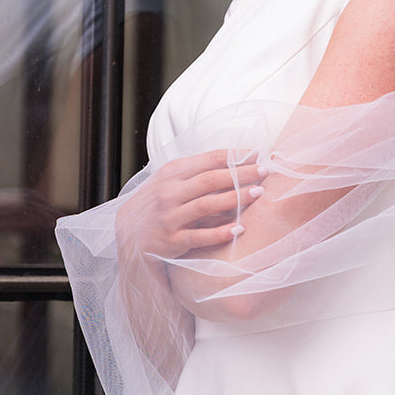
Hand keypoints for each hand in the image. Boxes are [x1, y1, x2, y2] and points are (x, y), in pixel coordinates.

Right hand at [114, 150, 266, 260]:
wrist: (129, 237)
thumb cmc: (157, 205)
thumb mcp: (169, 182)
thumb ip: (195, 172)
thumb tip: (233, 160)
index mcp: (171, 173)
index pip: (207, 160)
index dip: (234, 156)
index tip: (257, 154)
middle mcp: (169, 193)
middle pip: (211, 180)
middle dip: (241, 174)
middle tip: (265, 172)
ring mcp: (169, 217)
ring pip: (207, 205)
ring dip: (236, 198)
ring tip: (259, 194)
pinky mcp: (171, 241)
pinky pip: (199, 236)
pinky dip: (220, 232)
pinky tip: (240, 229)